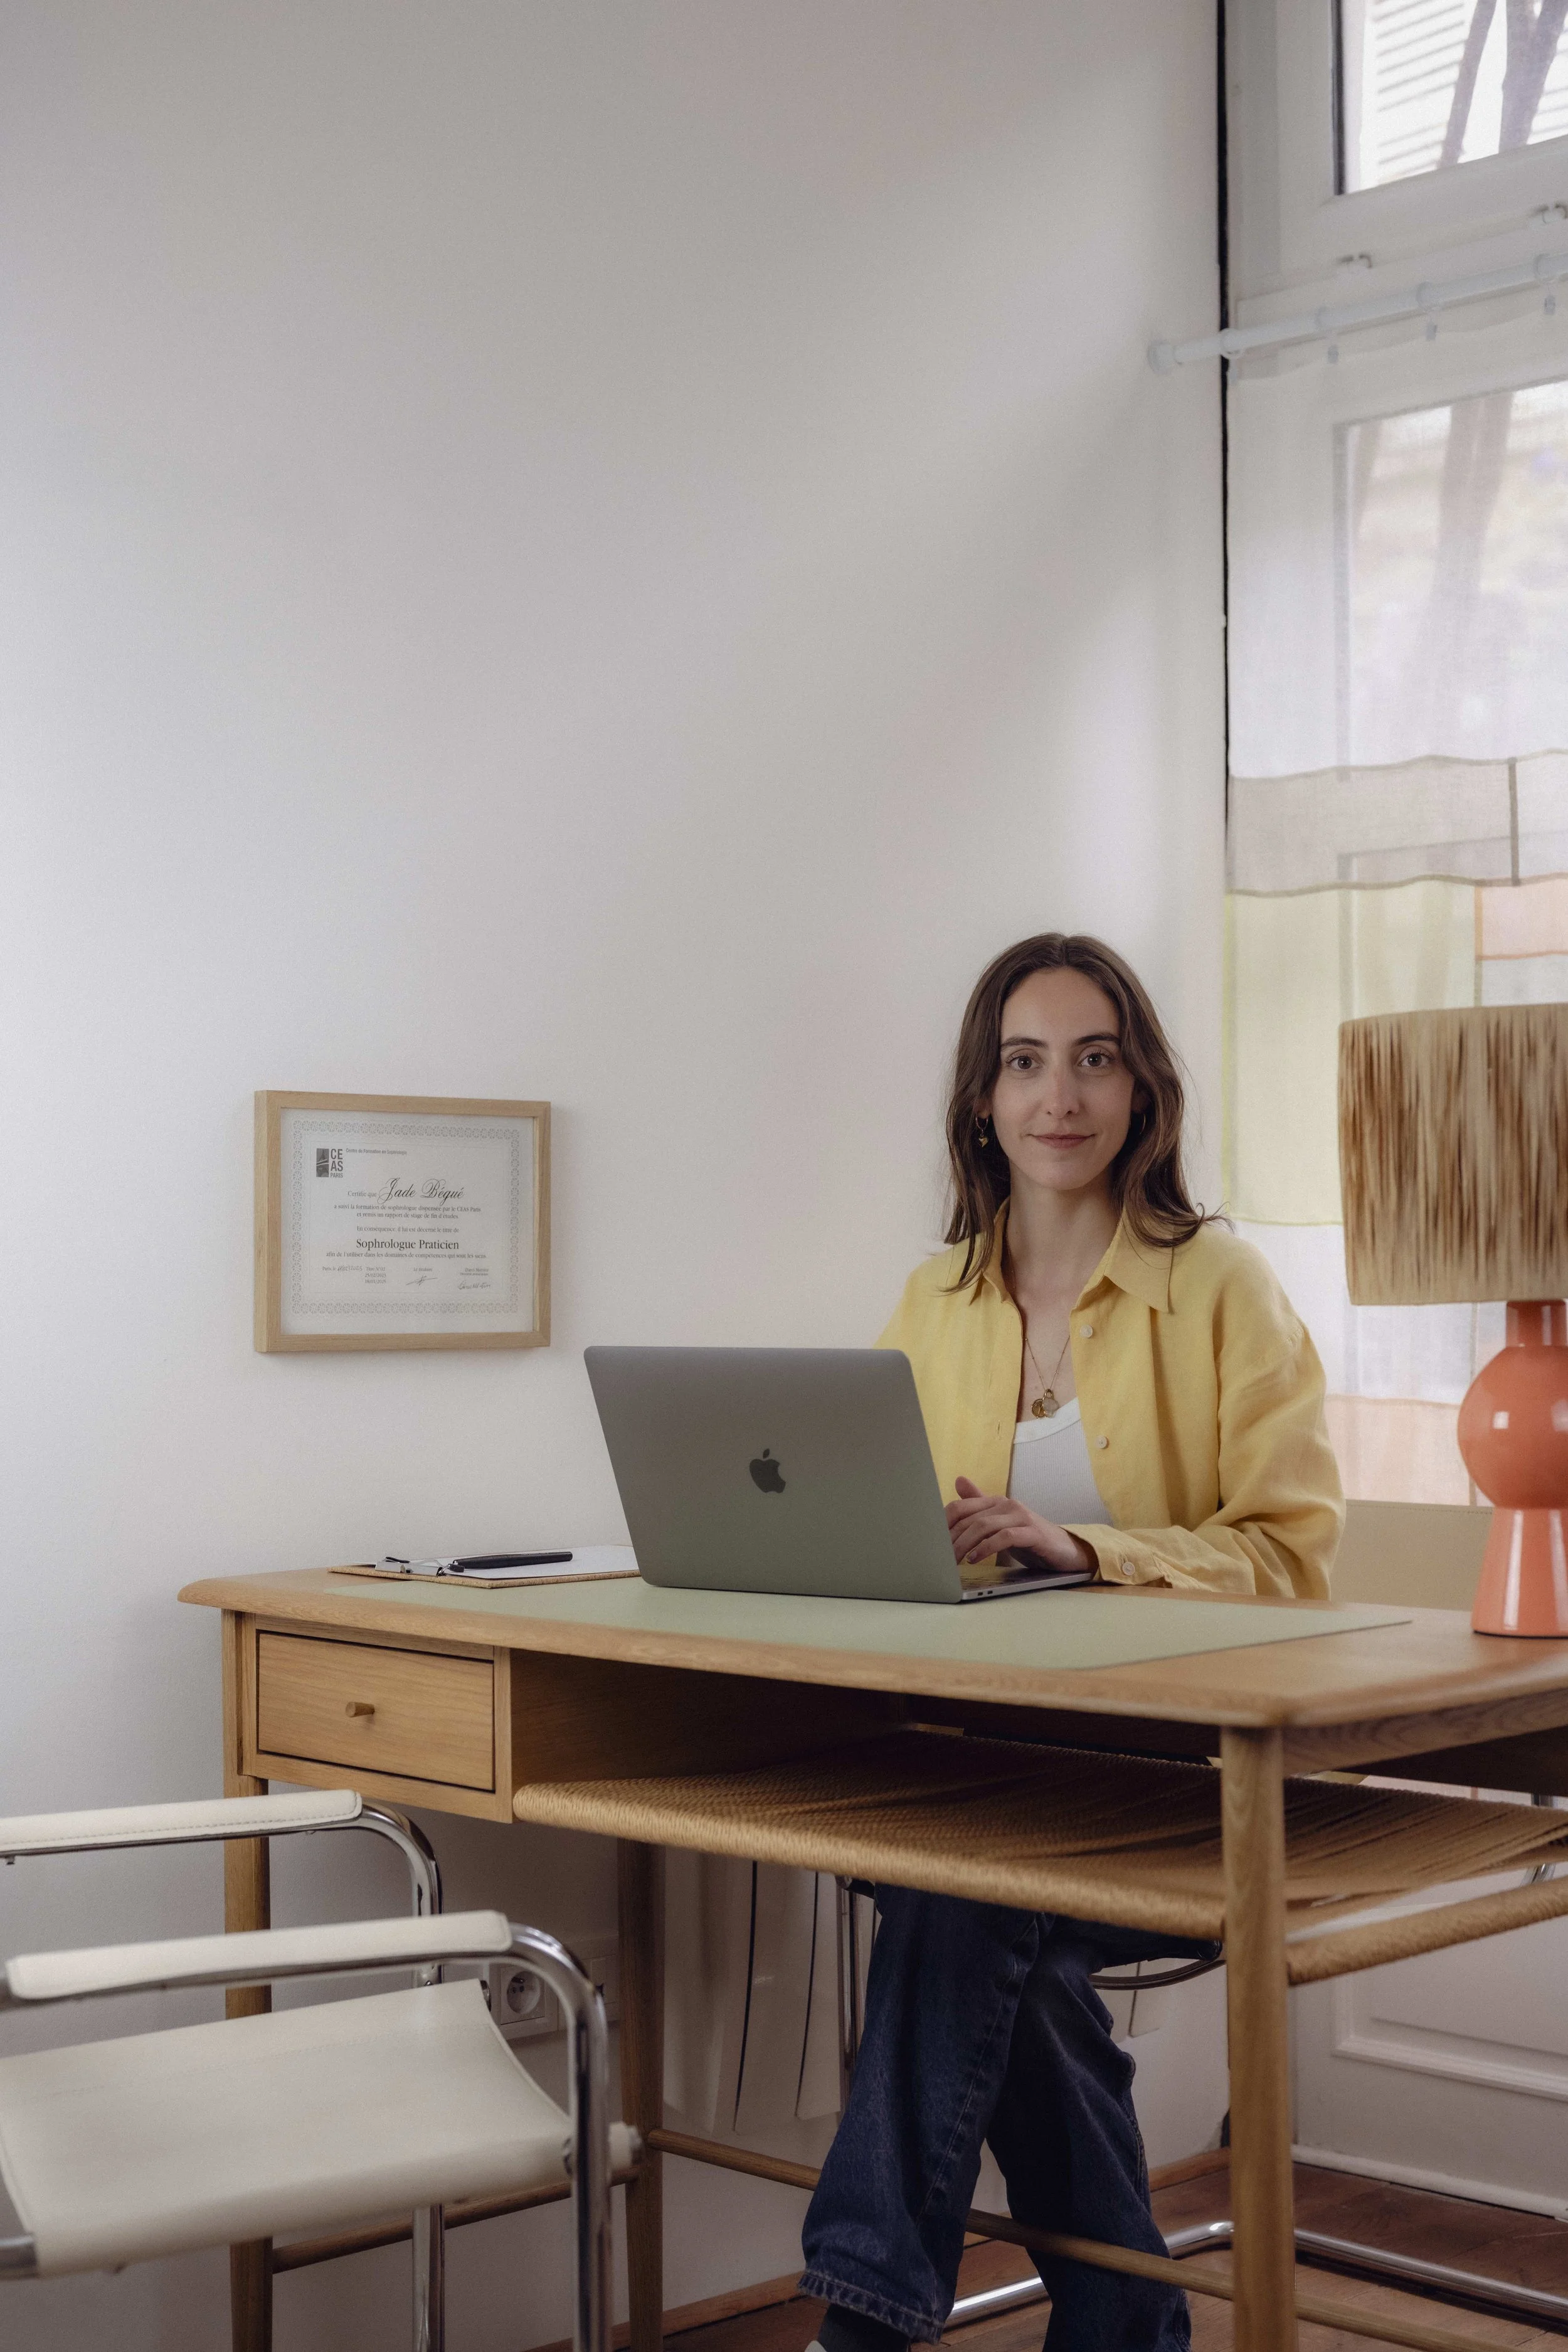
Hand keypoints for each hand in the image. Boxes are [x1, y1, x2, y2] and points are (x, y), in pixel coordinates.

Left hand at [946, 1476, 1096, 1575]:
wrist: (1065, 1551)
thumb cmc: (1029, 1539)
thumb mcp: (999, 1525)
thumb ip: (980, 1506)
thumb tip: (958, 1480)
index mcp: (995, 1502)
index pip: (960, 1507)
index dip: (942, 1525)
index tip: (930, 1543)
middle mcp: (1007, 1505)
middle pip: (969, 1518)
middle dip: (950, 1540)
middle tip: (938, 1558)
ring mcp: (1021, 1517)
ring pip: (984, 1526)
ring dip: (965, 1545)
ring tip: (954, 1561)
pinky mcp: (1033, 1532)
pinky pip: (1005, 1537)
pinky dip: (987, 1548)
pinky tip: (976, 1559)